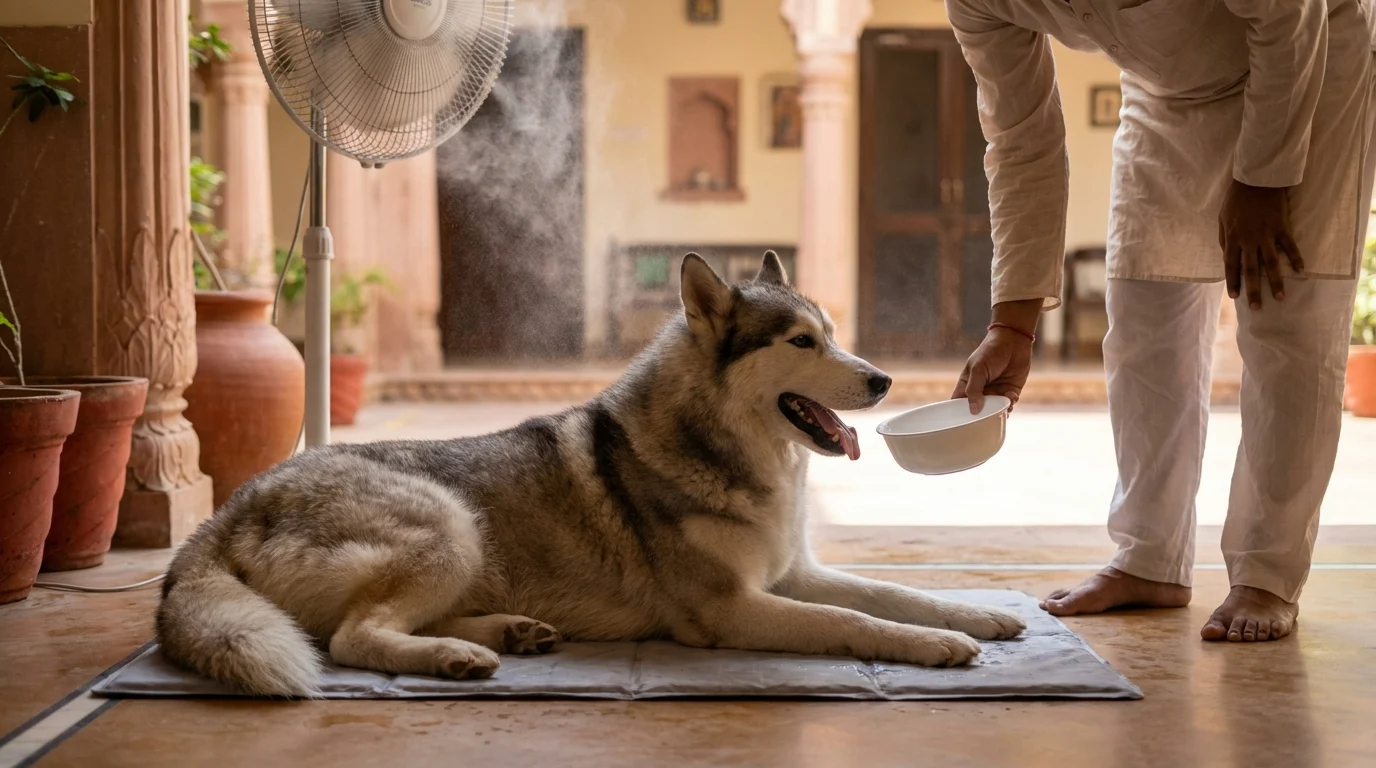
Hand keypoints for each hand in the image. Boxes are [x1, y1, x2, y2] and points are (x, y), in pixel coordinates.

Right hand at [952, 299, 1038, 414]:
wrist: (1013, 341)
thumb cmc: (990, 351)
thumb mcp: (978, 369)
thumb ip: (974, 389)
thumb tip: (973, 410)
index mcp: (967, 385)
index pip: (958, 405)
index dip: (959, 415)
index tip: (961, 424)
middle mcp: (980, 392)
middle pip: (977, 411)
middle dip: (983, 415)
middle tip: (987, 418)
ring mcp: (995, 393)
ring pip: (994, 411)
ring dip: (999, 410)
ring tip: (1004, 403)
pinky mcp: (1010, 392)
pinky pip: (1009, 405)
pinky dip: (1011, 403)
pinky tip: (1012, 396)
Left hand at [1218, 180, 1302, 309]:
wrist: (1256, 180)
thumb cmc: (1236, 199)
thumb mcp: (1222, 218)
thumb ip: (1224, 238)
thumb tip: (1225, 255)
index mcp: (1232, 238)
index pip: (1231, 266)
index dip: (1233, 282)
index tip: (1235, 297)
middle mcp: (1249, 240)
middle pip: (1251, 270)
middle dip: (1253, 291)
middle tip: (1256, 308)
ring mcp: (1266, 234)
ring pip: (1271, 263)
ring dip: (1276, 282)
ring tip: (1280, 298)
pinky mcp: (1282, 227)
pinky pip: (1289, 246)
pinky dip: (1296, 259)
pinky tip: (1300, 271)